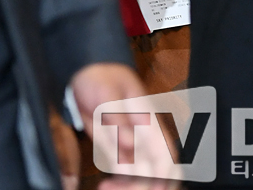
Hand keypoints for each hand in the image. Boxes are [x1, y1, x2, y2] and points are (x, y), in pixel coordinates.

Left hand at [70, 63, 179, 189]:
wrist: (85, 73)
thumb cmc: (101, 76)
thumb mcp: (106, 93)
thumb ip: (117, 118)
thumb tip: (130, 144)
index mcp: (148, 120)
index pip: (166, 152)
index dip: (165, 173)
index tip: (155, 186)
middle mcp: (142, 136)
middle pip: (154, 171)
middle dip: (143, 185)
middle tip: (121, 189)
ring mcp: (130, 145)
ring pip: (138, 176)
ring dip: (126, 187)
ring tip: (105, 189)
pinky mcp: (115, 150)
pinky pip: (121, 174)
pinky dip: (116, 183)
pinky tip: (104, 186)